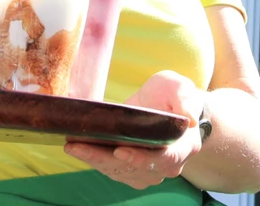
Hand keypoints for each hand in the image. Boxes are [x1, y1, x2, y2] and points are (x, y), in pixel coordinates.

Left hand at [64, 71, 205, 189]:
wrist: (169, 107)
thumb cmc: (174, 95)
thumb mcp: (180, 87)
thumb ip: (185, 98)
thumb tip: (188, 117)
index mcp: (183, 145)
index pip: (164, 158)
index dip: (141, 158)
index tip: (119, 151)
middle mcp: (168, 164)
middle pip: (134, 168)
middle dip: (103, 159)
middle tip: (77, 147)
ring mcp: (150, 171)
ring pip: (120, 171)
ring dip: (94, 160)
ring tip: (71, 145)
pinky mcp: (133, 170)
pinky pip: (113, 170)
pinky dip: (95, 161)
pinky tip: (78, 149)